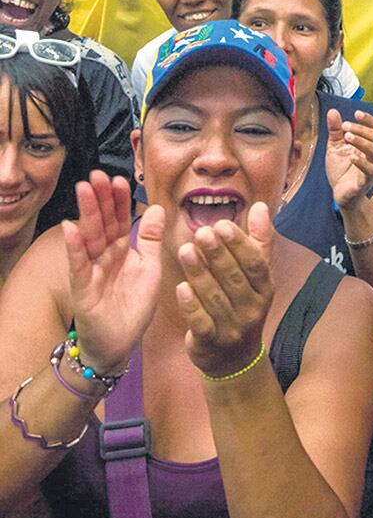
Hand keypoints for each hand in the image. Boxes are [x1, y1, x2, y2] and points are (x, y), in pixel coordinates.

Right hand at [61, 174, 165, 375]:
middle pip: (103, 223)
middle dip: (101, 199)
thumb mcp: (150, 267)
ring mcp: (92, 270)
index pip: (121, 219)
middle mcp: (105, 256)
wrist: (120, 343)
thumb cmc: (134, 305)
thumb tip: (157, 208)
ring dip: (87, 213)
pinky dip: (75, 247)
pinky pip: (79, 265)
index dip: (119, 201)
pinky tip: (71, 228)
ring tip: (84, 189)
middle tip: (98, 175)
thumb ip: (152, 239)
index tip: (120, 180)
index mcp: (123, 250)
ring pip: (89, 238)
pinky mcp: (83, 288)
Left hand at [174, 203, 276, 377]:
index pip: (255, 263)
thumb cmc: (242, 306)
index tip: (221, 225)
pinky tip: (180, 287)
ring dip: (200, 274)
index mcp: (264, 289)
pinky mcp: (211, 342)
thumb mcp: (255, 277)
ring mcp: (232, 327)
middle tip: (200, 232)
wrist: (234, 359)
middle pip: (235, 278)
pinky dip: (191, 305)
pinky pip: (201, 323)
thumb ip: (257, 241)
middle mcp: (252, 308)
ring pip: (216, 298)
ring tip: (185, 251)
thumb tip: (259, 207)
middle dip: (217, 254)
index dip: (239, 244)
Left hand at [325, 107, 372, 209]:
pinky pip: (369, 170)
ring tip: (347, 136)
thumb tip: (332, 111)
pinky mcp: (366, 181)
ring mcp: (371, 167)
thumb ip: (335, 131)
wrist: (341, 195)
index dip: (368, 120)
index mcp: (367, 145)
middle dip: (360, 129)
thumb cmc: (341, 171)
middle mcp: (372, 155)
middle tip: (344, 126)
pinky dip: (361, 162)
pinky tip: (351, 156)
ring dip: (361, 141)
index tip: (356, 113)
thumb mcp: (335, 148)